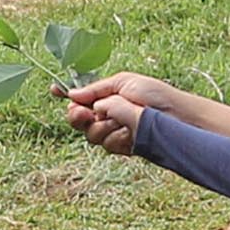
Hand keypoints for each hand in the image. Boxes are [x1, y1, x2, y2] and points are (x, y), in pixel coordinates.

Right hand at [62, 70, 184, 157]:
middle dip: (78, 116)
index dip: (65, 95)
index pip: (78, 98)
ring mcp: (113, 133)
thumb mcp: (123, 83)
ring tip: (122, 117)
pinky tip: (130, 130)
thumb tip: (72, 94)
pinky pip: (108, 145)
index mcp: (104, 97)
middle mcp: (105, 116)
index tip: (54, 90)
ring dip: (104, 126)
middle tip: (84, 113)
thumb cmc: (154, 94)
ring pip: (92, 135)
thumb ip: (97, 90)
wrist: (175, 113)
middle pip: (78, 121)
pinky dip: (118, 136)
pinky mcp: (123, 147)